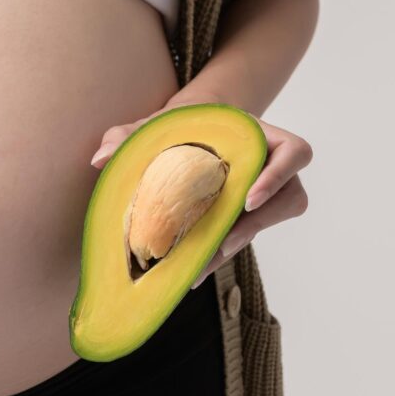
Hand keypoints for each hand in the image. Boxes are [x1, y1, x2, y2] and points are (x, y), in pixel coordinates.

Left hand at [89, 99, 311, 288]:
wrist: (187, 136)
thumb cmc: (179, 126)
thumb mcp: (153, 126)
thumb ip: (126, 135)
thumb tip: (98, 159)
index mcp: (259, 137)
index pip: (296, 153)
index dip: (280, 176)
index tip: (249, 199)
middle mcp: (271, 166)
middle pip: (289, 198)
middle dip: (259, 225)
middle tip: (223, 242)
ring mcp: (265, 195)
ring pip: (271, 224)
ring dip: (240, 243)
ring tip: (203, 261)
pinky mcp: (249, 218)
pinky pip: (246, 237)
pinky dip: (222, 253)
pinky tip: (192, 270)